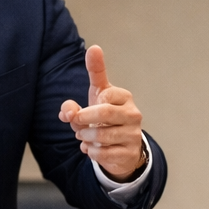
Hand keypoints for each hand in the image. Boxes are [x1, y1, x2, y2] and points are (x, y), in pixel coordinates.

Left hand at [58, 45, 144, 179]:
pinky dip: (91, 152)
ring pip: (100, 136)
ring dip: (85, 138)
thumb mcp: (97, 93)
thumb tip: (92, 53)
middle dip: (83, 120)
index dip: (87, 104)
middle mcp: (133, 115)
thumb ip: (92, 74)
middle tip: (75, 124)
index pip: (104, 95)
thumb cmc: (105, 115)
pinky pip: (101, 153)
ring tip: (85, 137)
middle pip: (102, 115)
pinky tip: (92, 149)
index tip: (82, 109)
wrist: (122, 148)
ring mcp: (133, 136)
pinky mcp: (128, 155)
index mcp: (124, 98)